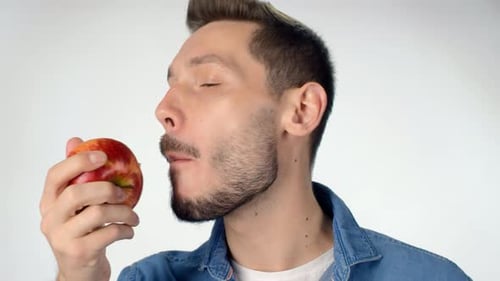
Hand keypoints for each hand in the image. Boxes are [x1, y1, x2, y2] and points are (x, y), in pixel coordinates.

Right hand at [40, 137, 139, 280]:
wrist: (80, 272)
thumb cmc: (81, 233)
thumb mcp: (76, 206)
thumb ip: (76, 175)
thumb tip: (75, 140)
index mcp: (48, 202)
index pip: (55, 175)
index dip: (77, 162)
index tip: (102, 156)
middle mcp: (50, 219)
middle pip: (76, 194)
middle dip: (106, 189)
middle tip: (125, 192)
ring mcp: (62, 237)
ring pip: (97, 213)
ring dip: (123, 212)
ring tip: (133, 216)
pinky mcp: (79, 252)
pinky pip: (109, 233)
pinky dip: (125, 229)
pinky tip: (129, 230)